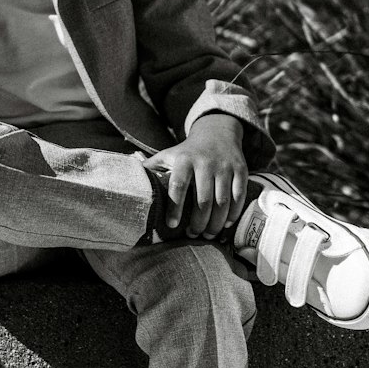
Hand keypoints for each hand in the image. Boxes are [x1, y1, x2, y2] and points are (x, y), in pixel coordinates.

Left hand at [142, 114, 248, 239]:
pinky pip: (239, 196)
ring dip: (216, 223)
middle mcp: (205, 162)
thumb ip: (151, 168)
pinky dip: (233, 213)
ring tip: (208, 234)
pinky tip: (225, 225)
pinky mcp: (241, 170)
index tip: (172, 226)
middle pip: (203, 200)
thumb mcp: (168, 155)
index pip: (178, 185)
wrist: (217, 132)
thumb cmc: (188, 151)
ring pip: (222, 201)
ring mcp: (225, 167)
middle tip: (193, 235)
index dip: (175, 207)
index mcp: (184, 160)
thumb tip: (127, 183)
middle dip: (198, 222)